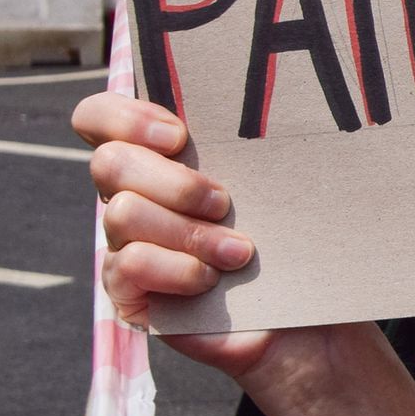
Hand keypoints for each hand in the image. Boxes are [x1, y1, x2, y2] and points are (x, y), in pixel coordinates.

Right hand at [74, 91, 277, 376]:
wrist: (312, 323)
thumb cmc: (305, 240)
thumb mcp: (288, 183)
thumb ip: (266, 143)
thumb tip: (284, 92)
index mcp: (162, 158)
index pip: (102, 118)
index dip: (125, 117)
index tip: (179, 135)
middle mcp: (135, 197)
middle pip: (109, 162)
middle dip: (172, 181)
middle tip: (223, 202)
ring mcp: (128, 246)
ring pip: (122, 214)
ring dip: (187, 230)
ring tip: (240, 251)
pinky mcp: (131, 295)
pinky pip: (128, 267)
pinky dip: (176, 268)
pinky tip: (211, 280)